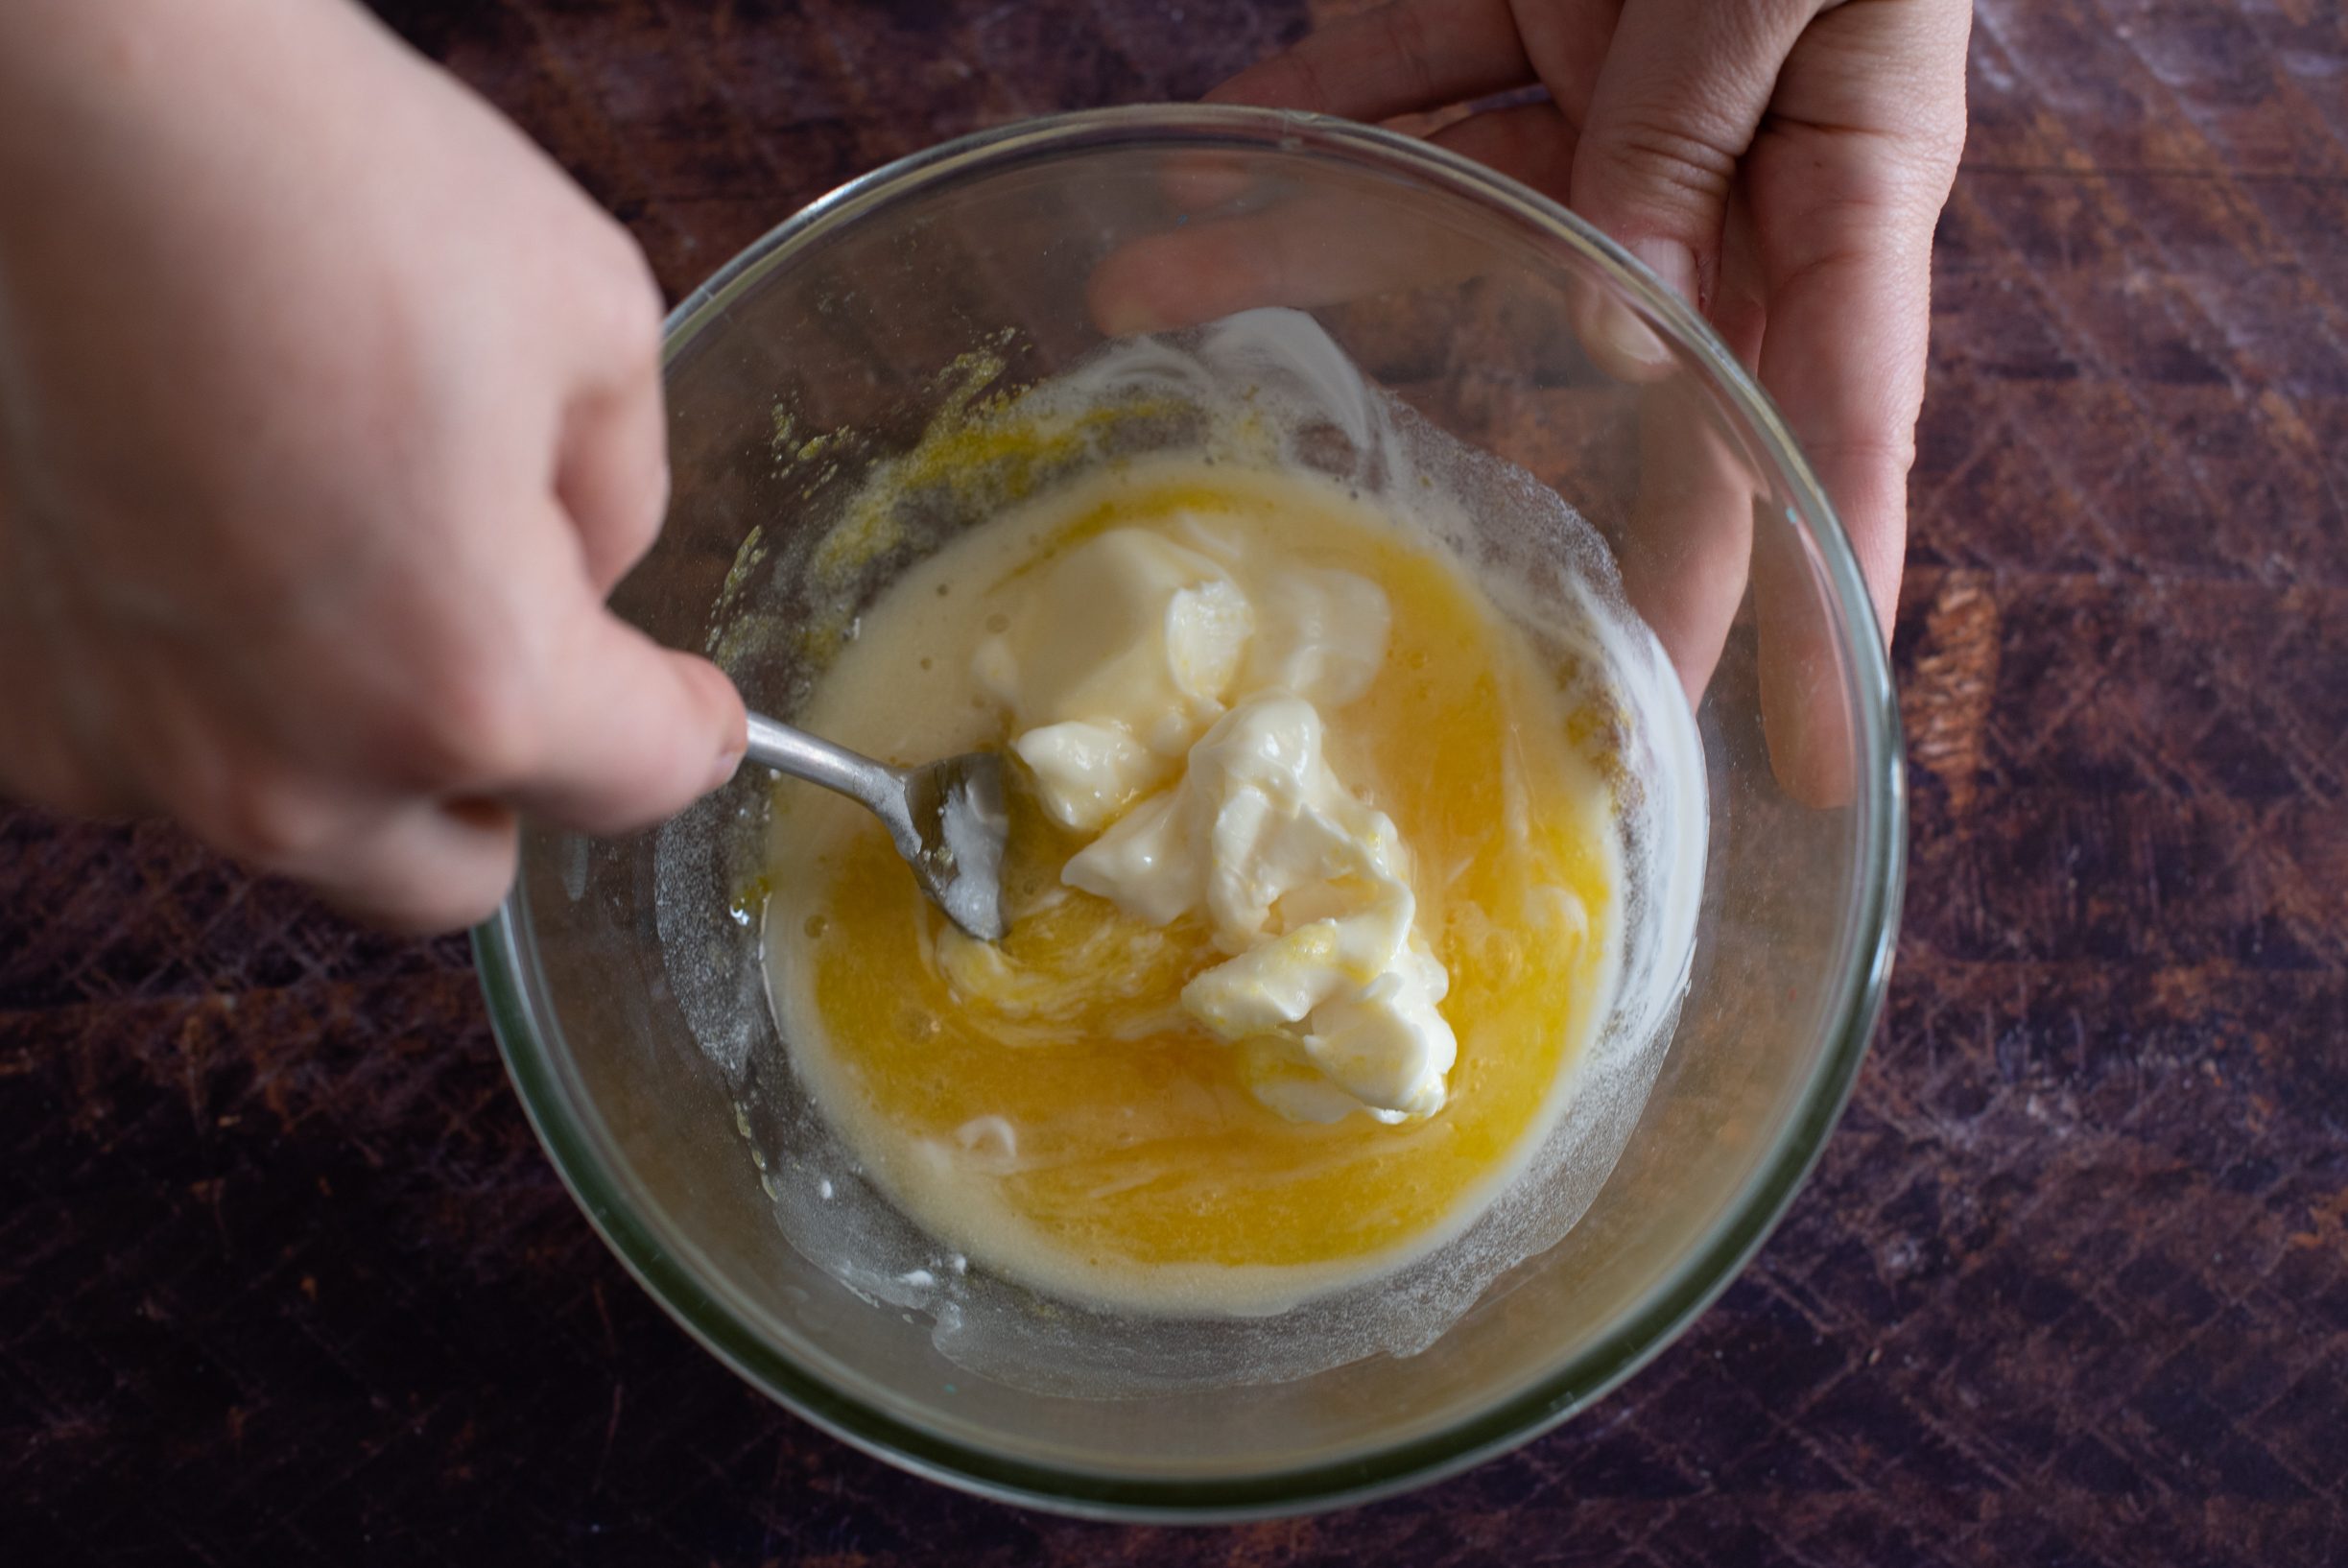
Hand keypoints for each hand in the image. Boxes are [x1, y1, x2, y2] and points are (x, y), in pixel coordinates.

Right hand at [0, 0, 744, 929]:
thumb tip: (585, 575)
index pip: (640, 785)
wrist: (74, 107)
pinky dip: (201, 693)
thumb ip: (620, 506)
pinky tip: (202, 548)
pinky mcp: (5, 707)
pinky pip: (152, 759)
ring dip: (345, 745)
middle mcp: (286, 771)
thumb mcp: (593, 326)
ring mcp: (124, 751)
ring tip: (331, 561)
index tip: (684, 701)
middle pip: (457, 875)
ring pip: (297, 830)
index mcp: (468, 686)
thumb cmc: (326, 187)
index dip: (683, 727)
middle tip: (507, 649)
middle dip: (506, 783)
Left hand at [1209, 0, 1971, 644]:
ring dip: (1300, 244)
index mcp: (1844, 171)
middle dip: (1551, 522)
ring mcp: (1619, 85)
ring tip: (1148, 291)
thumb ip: (1699, 128)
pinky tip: (1207, 142)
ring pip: (1460, 202)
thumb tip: (1617, 327)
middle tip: (1476, 672)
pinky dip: (1320, 96)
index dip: (1823, 593)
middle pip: (1630, 378)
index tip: (1814, 751)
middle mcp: (1729, 160)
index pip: (1841, 424)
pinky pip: (1415, 62)